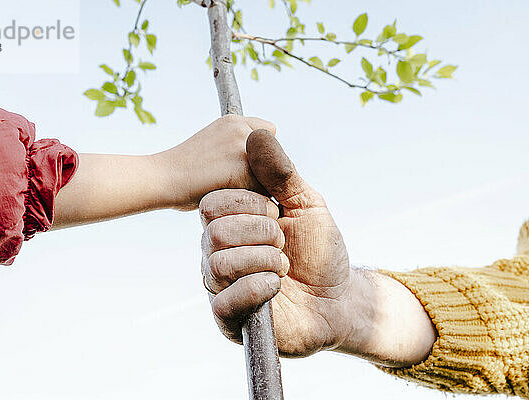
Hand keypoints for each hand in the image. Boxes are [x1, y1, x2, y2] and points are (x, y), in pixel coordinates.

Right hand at [158, 115, 275, 210]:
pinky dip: (250, 199)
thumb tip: (261, 165)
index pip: (269, 133)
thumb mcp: (212, 146)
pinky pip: (262, 191)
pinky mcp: (244, 168)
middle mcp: (242, 129)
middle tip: (237, 183)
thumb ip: (235, 147)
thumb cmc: (183, 172)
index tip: (247, 166)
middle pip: (275, 155)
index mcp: (234, 121)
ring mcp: (244, 147)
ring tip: (228, 191)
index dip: (262, 153)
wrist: (162, 179)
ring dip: (258, 187)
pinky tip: (227, 197)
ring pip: (271, 176)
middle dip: (263, 171)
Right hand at [200, 131, 435, 365]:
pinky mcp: (229, 317)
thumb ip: (281, 172)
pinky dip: (259, 287)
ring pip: (219, 261)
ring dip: (265, 259)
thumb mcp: (306, 203)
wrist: (339, 298)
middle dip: (263, 232)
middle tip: (284, 243)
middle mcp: (219, 253)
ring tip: (284, 267)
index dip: (250, 205)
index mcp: (230, 224)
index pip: (213, 203)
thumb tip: (257, 134)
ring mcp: (221, 286)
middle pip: (214, 231)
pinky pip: (225, 299)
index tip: (279, 213)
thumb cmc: (320, 250)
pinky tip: (277, 286)